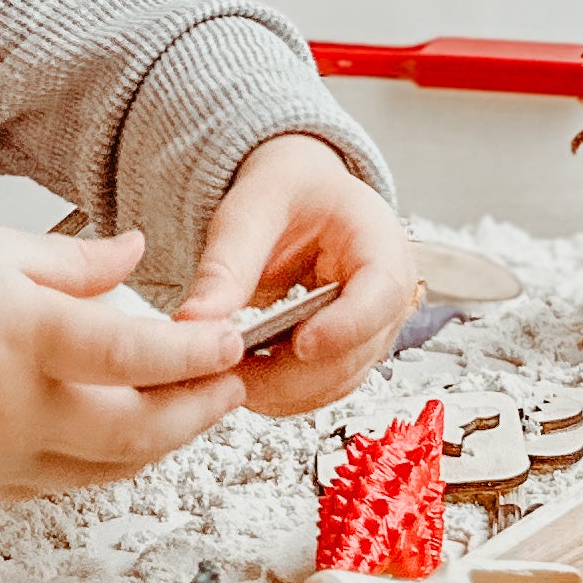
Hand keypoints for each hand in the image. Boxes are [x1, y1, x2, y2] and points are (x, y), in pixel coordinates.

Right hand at [0, 224, 245, 495]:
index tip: (233, 341)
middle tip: (233, 388)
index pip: (130, 351)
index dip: (192, 352)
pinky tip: (129, 436)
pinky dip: (108, 463)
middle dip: (198, 413)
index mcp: (24, 334)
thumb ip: (78, 263)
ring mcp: (2, 454)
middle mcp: (18, 404)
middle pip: (134, 430)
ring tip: (193, 411)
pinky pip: (65, 483)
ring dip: (162, 444)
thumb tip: (138, 256)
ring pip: (108, 468)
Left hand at [179, 134, 412, 422]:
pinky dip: (281, 392)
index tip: (299, 344)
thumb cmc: (287, 191)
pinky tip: (242, 377)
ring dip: (283, 390)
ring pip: (338, 382)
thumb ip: (227, 264)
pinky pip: (320, 389)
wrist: (298, 196)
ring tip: (226, 375)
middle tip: (232, 371)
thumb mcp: (252, 210)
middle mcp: (387, 294)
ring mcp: (371, 331)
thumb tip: (194, 321)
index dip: (346, 326)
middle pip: (357, 352)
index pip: (382, 293)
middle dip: (294, 372)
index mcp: (379, 241)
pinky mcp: (346, 355)